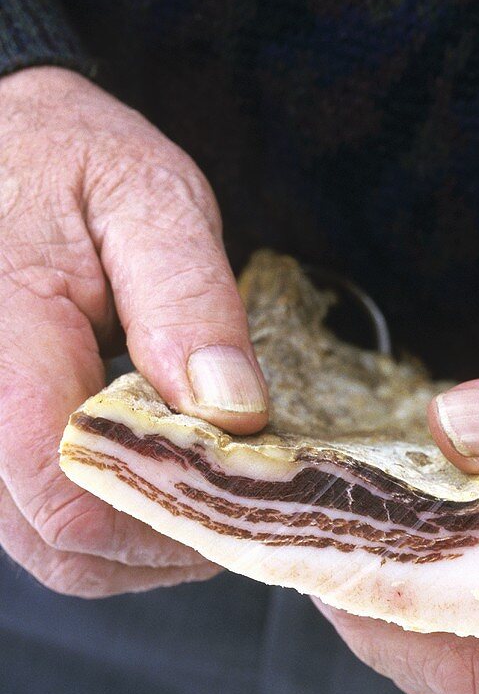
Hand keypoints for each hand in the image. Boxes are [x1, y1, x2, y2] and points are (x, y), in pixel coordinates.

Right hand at [0, 67, 267, 596]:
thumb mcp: (148, 200)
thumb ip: (188, 299)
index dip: (165, 520)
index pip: (68, 491)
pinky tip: (157, 480)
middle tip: (236, 504)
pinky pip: (38, 521)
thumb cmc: (70, 161)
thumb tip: (233, 411)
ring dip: (137, 543)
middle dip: (163, 545)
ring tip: (202, 491)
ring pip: (49, 547)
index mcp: (3, 343)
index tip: (239, 499)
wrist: (6, 146)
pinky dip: (107, 522)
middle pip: (60, 544)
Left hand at [317, 332, 478, 693]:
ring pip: (474, 678)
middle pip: (464, 676)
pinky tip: (416, 553)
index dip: (383, 602)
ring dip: (400, 610)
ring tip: (345, 530)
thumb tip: (454, 427)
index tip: (312, 538)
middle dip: (371, 606)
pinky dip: (446, 613)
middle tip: (306, 524)